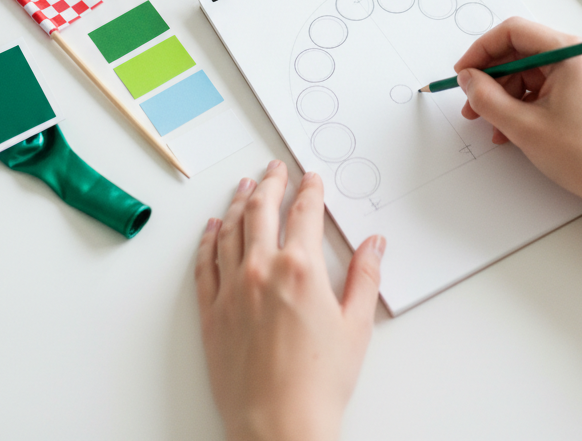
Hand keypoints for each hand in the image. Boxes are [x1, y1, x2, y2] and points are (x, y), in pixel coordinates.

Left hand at [195, 161, 384, 440]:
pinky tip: (212, 229)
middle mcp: (261, 269)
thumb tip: (374, 245)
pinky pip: (205, 265)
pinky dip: (207, 241)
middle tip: (273, 169)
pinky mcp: (212, 313)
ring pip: (229, 230)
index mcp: (300, 268)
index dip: (308, 190)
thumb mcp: (356, 326)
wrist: (278, 426)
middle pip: (261, 209)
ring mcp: (231, 290)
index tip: (310, 180)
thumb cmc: (318, 384)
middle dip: (269, 182)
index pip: (303, 211)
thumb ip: (365, 277)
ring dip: (237, 202)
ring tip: (243, 187)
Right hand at [454, 17, 581, 208]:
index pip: (514, 32)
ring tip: (492, 126)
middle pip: (523, 51)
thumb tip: (468, 79)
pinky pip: (549, 85)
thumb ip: (487, 98)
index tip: (463, 74)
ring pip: (533, 71)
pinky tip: (513, 129)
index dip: (481, 51)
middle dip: (493, 79)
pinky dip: (527, 103)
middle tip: (471, 104)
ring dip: (507, 95)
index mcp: (571, 51)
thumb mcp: (524, 127)